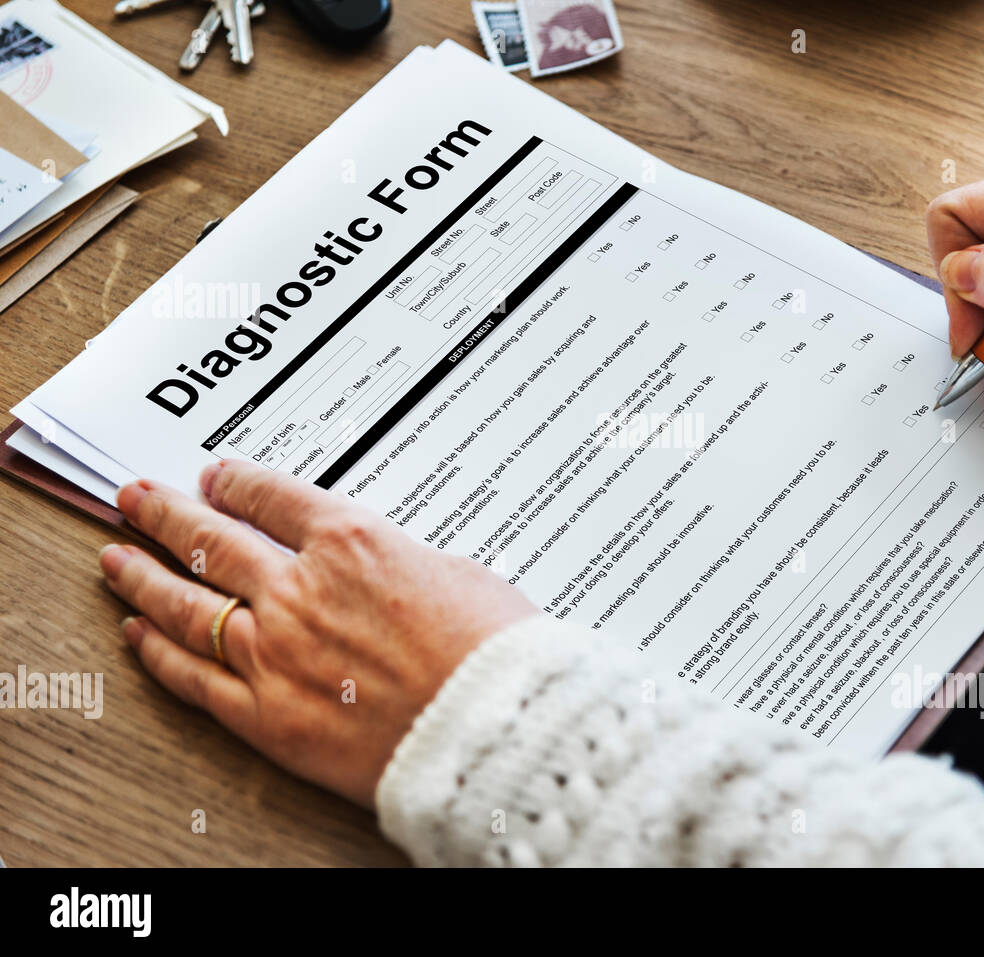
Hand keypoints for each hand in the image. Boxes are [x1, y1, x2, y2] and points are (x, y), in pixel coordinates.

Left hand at [98, 461, 535, 807]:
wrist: (494, 727)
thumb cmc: (492, 651)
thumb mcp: (455, 571)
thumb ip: (396, 561)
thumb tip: (374, 565)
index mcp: (351, 542)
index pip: (271, 497)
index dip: (236, 482)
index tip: (216, 477)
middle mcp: (299, 590)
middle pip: (212, 540)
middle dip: (167, 514)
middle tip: (136, 499)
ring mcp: (275, 653)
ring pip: (187, 604)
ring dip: (144, 576)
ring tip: (116, 560)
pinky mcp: (267, 716)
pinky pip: (196, 678)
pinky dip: (160, 653)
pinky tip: (138, 634)